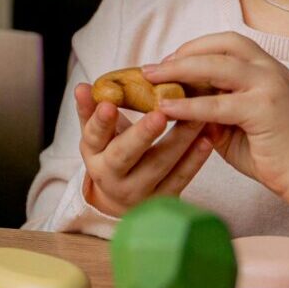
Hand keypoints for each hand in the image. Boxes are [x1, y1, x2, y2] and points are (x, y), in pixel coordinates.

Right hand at [73, 82, 212, 216]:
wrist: (122, 200)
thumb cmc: (111, 153)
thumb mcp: (97, 136)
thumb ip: (90, 110)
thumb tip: (82, 87)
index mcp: (94, 155)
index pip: (94, 136)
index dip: (100, 121)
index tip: (109, 105)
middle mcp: (112, 177)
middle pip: (125, 155)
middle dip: (143, 134)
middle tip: (159, 113)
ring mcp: (139, 191)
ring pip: (159, 165)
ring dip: (180, 140)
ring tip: (196, 116)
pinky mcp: (163, 199)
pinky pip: (180, 178)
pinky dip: (195, 159)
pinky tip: (207, 139)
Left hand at [145, 32, 288, 235]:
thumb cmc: (279, 154)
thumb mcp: (240, 126)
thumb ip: (215, 111)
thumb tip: (179, 104)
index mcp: (268, 69)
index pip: (228, 42)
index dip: (196, 47)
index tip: (169, 61)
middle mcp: (270, 70)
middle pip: (221, 46)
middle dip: (181, 54)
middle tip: (152, 68)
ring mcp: (270, 86)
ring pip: (217, 66)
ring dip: (179, 70)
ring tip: (151, 80)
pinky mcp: (264, 110)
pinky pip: (218, 103)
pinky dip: (189, 105)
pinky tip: (167, 109)